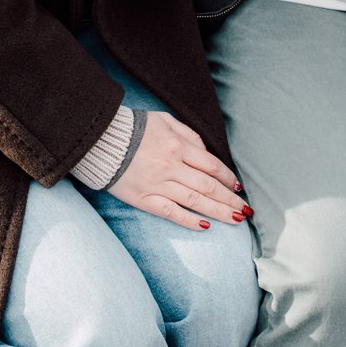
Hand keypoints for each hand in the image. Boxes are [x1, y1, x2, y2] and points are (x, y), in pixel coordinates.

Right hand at [107, 111, 251, 231]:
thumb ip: (188, 134)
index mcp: (177, 146)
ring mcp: (158, 184)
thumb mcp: (165, 120)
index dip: (227, 177)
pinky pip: (170, 212)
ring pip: (194, 201)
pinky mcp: (144, 198)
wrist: (100, 140)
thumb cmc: (135, 128)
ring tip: (234, 219)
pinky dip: (188, 220)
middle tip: (245, 210)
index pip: (211, 165)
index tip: (237, 187)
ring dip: (217, 211)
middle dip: (229, 199)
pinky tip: (204, 226)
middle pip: (208, 186)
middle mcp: (171, 166)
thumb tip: (206, 152)